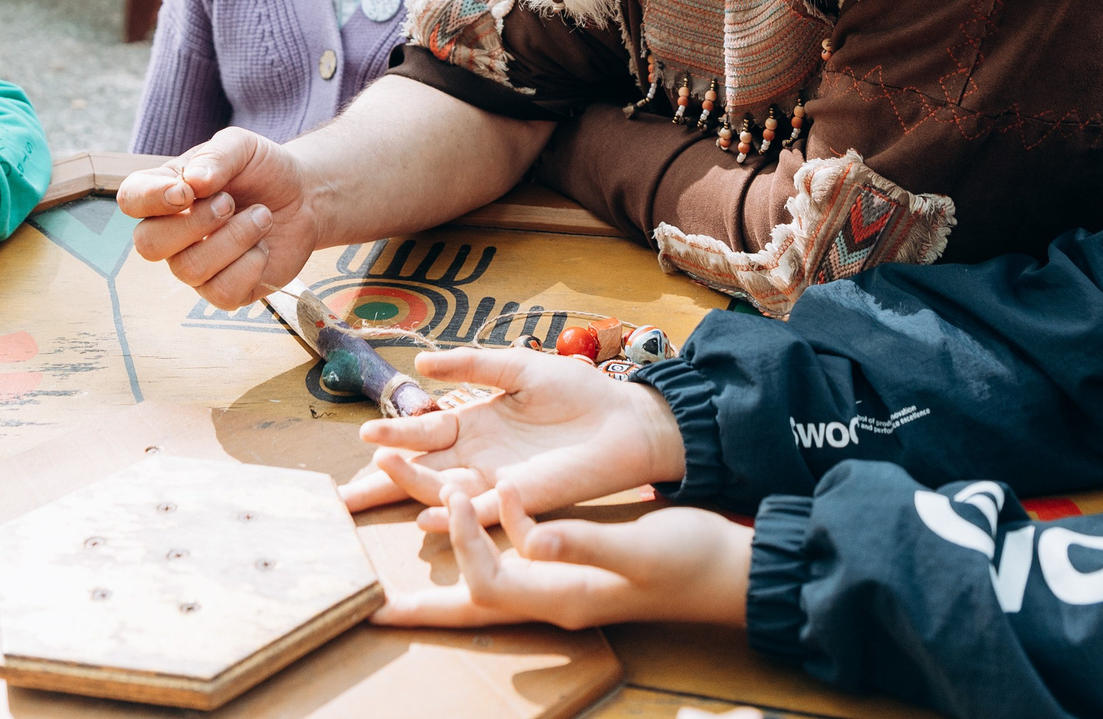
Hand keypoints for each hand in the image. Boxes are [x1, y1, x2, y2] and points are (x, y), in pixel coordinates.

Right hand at [117, 129, 317, 308]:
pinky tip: (262, 247)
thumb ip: (216, 157)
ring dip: (235, 238)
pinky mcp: (223, 290)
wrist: (303, 197)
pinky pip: (221, 293)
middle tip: (230, 202)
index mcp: (164, 191)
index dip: (150, 199)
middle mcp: (171, 233)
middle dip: (195, 223)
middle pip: (148, 245)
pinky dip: (250, 267)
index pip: (131, 200)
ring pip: (189, 269)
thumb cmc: (263, 170)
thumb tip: (194, 181)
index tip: (186, 191)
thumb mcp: (242, 147)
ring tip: (262, 216)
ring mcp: (195, 264)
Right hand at [339, 348, 686, 527]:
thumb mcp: (517, 368)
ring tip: (381, 472)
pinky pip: (480, 514)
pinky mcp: (521, 500)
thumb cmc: (577, 392)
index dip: (393, 436)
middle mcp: (479, 457)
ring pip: (442, 490)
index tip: (362, 438)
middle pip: (420, 470)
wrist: (625, 419)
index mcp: (475, 423)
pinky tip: (426, 520)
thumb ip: (472, 366)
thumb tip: (419, 365)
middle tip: (343, 492)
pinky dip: (453, 519)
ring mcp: (496, 481)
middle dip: (382, 480)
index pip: (423, 432)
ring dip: (411, 486)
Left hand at [370, 476, 749, 629]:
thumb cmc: (692, 563)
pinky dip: (482, 543)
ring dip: (447, 562)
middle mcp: (552, 598)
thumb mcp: (639, 549)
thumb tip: (530, 533)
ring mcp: (560, 585)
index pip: (488, 582)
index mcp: (563, 597)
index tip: (456, 493)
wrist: (730, 572)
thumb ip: (583, 542)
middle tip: (373, 608)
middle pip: (472, 607)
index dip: (462, 543)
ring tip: (405, 553)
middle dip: (422, 609)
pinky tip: (469, 518)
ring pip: (487, 583)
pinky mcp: (570, 567)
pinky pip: (512, 560)